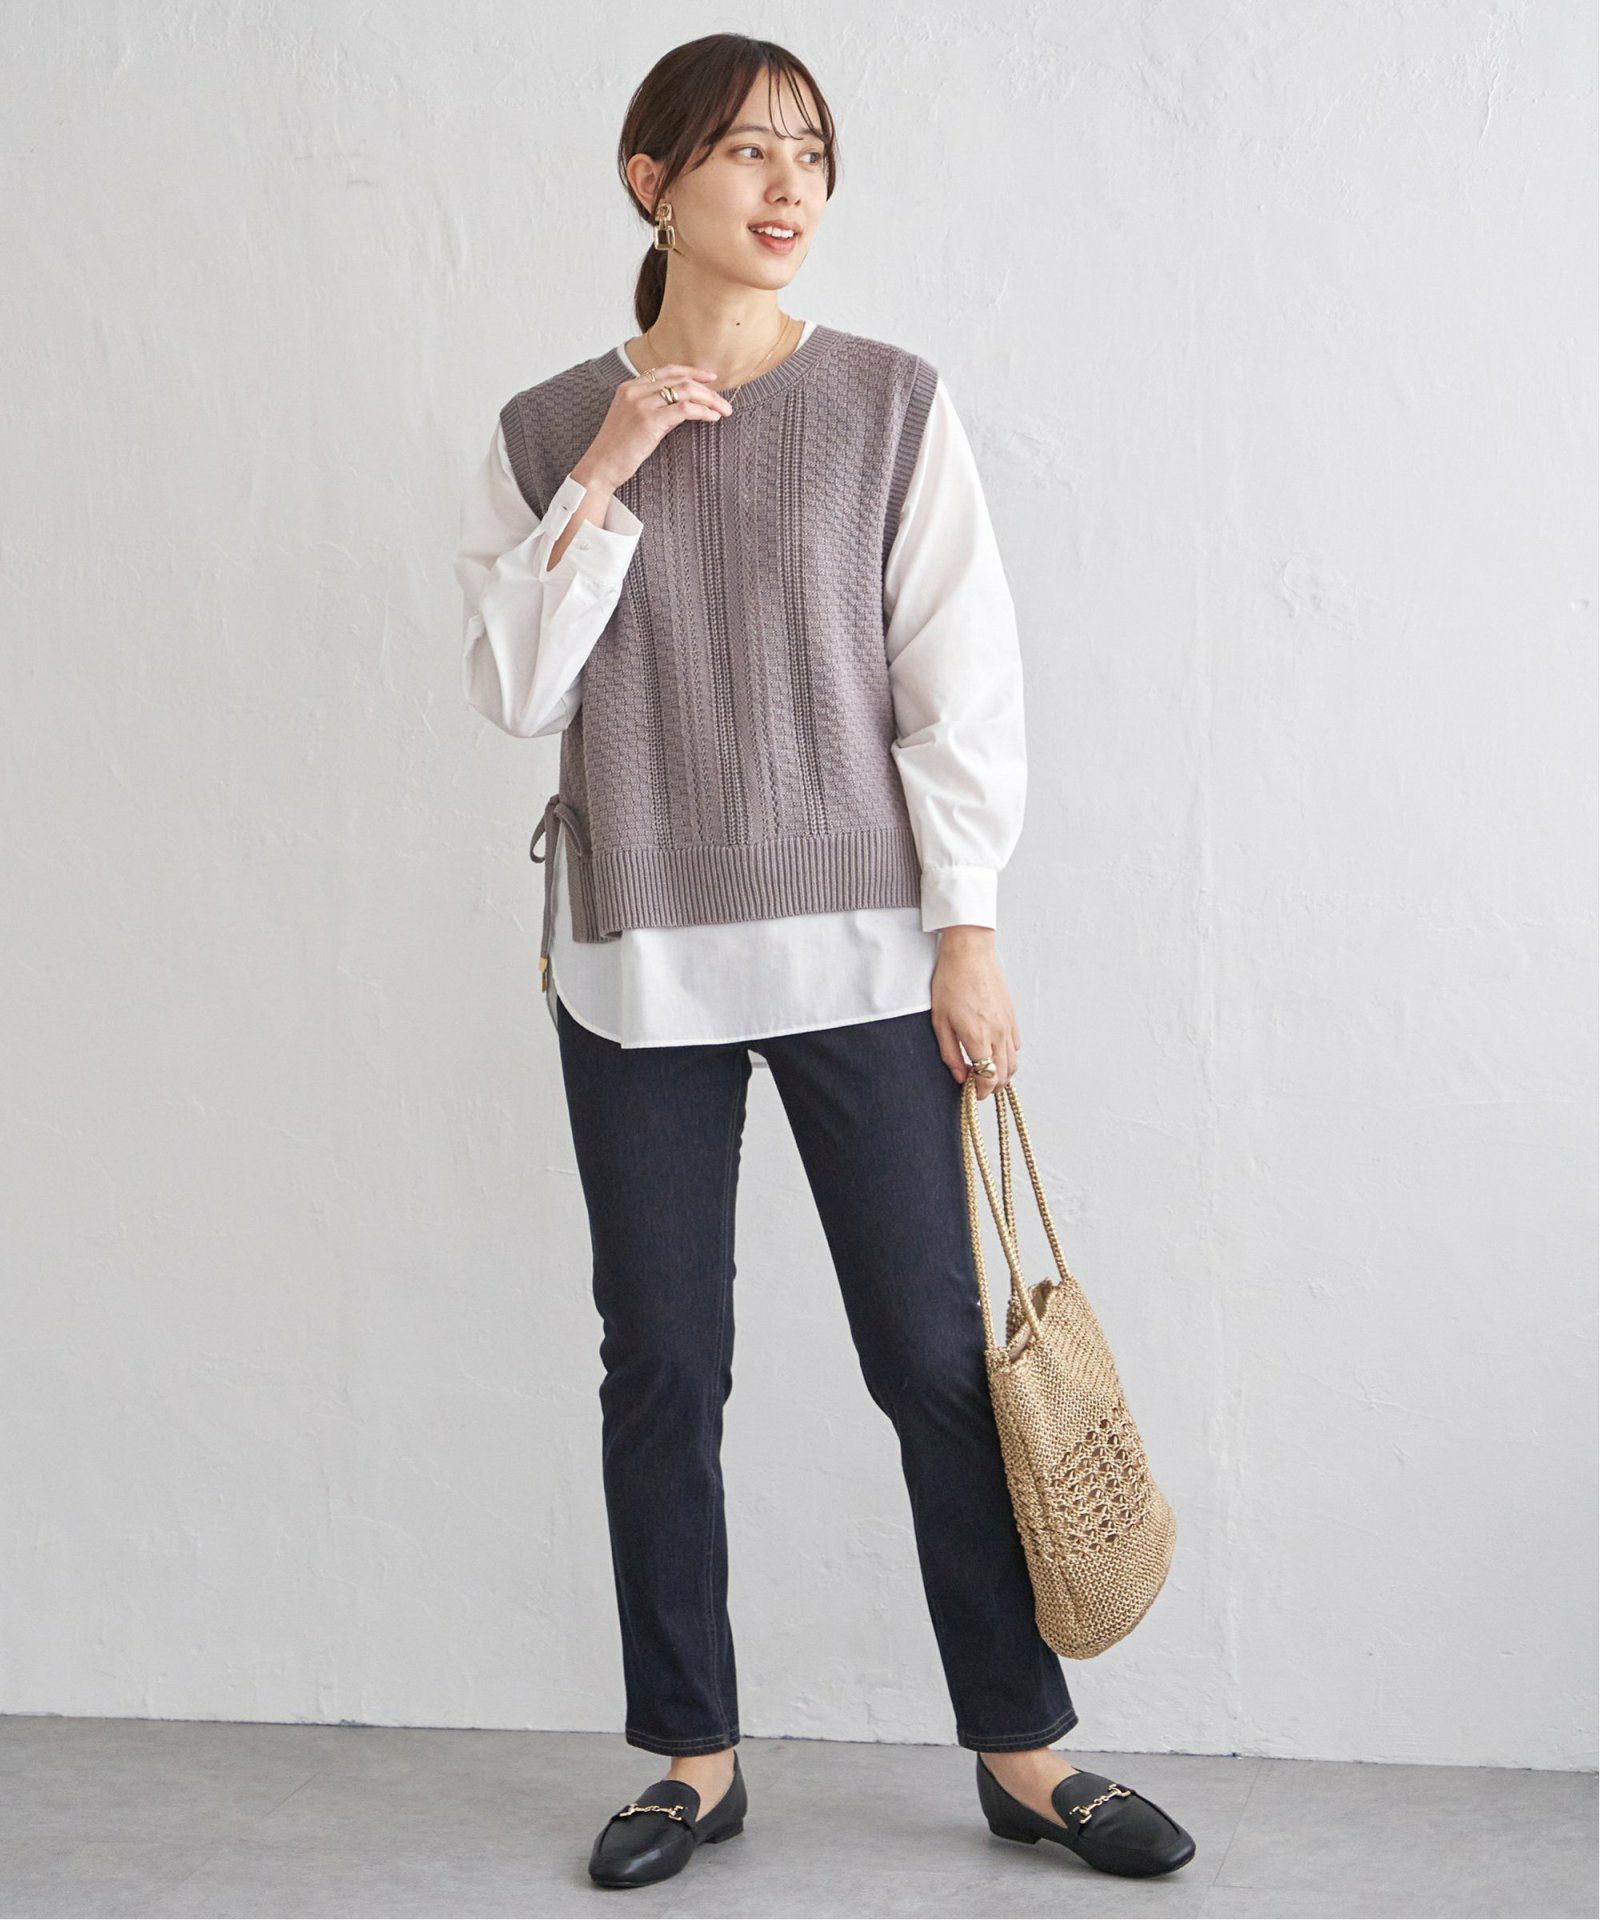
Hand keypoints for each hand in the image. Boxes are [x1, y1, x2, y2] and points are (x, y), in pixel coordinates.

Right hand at [577, 362, 733, 490]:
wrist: (601, 466)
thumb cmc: (618, 449)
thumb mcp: (635, 421)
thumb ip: (657, 409)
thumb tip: (684, 407)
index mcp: (630, 387)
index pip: (667, 370)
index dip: (691, 372)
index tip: (710, 378)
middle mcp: (635, 390)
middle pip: (680, 380)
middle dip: (707, 389)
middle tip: (723, 402)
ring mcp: (641, 404)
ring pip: (685, 391)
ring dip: (709, 400)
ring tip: (723, 410)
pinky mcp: (649, 421)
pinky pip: (684, 409)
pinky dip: (702, 411)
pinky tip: (712, 417)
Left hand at [930, 927, 1019, 1099]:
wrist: (970, 954)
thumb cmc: (950, 983)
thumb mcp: (940, 1021)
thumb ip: (949, 1054)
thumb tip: (959, 1077)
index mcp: (978, 1037)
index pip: (987, 1078)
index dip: (980, 1092)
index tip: (972, 1094)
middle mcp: (998, 1034)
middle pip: (1003, 1075)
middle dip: (992, 1088)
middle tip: (977, 1087)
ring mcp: (1008, 1025)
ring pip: (1013, 1063)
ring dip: (1002, 1074)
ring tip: (986, 1073)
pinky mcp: (1012, 1016)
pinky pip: (1016, 1046)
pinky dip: (1008, 1057)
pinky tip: (993, 1052)